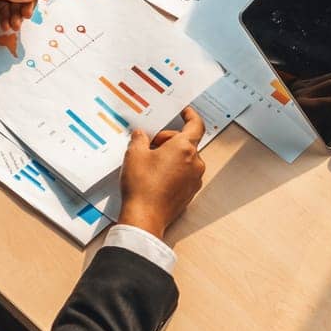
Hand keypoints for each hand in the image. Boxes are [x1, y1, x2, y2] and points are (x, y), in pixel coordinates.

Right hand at [118, 107, 206, 237]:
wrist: (145, 217)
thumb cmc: (142, 186)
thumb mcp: (134, 154)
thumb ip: (139, 139)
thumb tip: (141, 135)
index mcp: (184, 148)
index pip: (195, 125)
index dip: (191, 116)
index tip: (186, 112)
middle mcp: (195, 162)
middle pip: (186, 142)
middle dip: (169, 140)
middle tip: (150, 146)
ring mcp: (195, 179)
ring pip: (185, 159)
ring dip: (171, 156)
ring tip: (151, 163)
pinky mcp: (190, 192)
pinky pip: (185, 174)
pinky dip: (174, 170)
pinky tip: (157, 177)